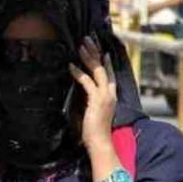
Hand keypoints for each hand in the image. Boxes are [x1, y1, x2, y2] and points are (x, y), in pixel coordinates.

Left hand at [69, 36, 117, 150]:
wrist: (100, 143)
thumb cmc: (95, 130)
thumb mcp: (95, 110)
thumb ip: (92, 99)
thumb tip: (85, 91)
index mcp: (112, 95)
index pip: (110, 73)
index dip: (106, 61)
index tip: (101, 49)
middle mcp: (111, 93)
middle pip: (104, 67)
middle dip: (96, 51)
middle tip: (88, 38)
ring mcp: (105, 96)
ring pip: (98, 70)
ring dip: (88, 57)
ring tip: (80, 45)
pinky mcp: (97, 100)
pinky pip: (87, 82)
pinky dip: (78, 73)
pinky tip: (70, 65)